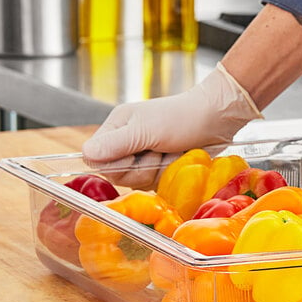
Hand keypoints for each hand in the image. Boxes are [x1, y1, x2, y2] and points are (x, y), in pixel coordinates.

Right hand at [81, 63, 262, 187]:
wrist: (216, 118)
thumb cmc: (182, 117)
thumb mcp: (145, 129)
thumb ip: (116, 143)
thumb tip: (85, 154)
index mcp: (116, 129)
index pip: (96, 160)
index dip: (115, 164)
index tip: (135, 153)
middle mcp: (127, 145)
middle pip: (118, 175)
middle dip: (142, 167)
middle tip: (159, 149)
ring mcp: (145, 159)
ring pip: (139, 182)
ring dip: (158, 169)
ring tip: (172, 151)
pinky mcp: (161, 169)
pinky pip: (156, 184)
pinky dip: (169, 174)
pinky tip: (178, 160)